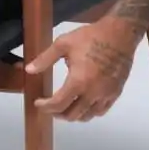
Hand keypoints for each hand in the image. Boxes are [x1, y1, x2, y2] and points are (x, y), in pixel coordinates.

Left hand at [24, 18, 141, 120]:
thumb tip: (28, 70)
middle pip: (72, 115)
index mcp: (78, 81)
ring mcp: (106, 94)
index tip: (38, 103)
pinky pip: (101, 111)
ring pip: (87, 116)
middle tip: (50, 107)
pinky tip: (84, 104)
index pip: (58, 104)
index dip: (45, 107)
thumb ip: (45, 59)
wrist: (120, 33)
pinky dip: (90, 112)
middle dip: (57, 113)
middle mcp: (93, 93)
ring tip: (65, 106)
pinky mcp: (116, 92)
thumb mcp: (63, 43)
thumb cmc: (91, 37)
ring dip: (74, 115)